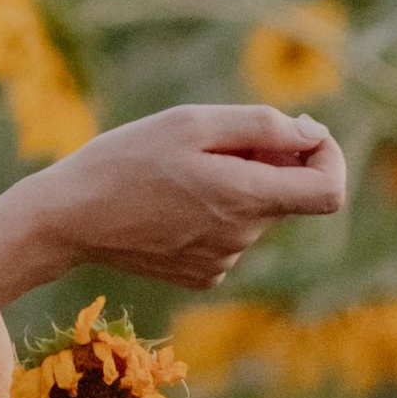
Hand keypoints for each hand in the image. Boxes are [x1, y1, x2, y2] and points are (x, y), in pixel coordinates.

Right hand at [29, 103, 346, 287]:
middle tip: (210, 140)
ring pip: (252, 213)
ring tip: (176, 172)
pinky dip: (211, 212)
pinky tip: (167, 202)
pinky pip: (226, 235)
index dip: (328, 156)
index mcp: (245, 198)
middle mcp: (243, 238)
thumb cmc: (124, 160)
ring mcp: (222, 261)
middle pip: (285, 195)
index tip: (304, 133)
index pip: (329, 191)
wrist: (67, 219)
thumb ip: (261, 127)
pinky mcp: (201, 274)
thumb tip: (313, 134)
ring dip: (233, 186)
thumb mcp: (189, 123)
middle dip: (267, 162)